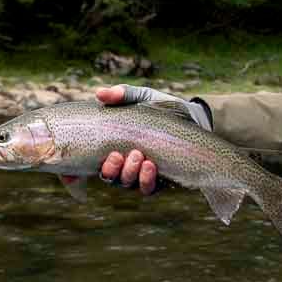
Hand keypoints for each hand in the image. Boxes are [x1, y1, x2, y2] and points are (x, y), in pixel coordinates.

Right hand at [95, 84, 212, 194]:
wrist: (192, 116)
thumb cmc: (161, 108)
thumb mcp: (142, 97)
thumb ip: (122, 94)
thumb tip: (99, 93)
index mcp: (115, 147)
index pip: (96, 165)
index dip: (89, 169)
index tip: (99, 158)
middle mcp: (126, 165)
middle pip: (110, 178)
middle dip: (112, 169)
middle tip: (118, 154)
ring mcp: (142, 174)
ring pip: (128, 184)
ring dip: (129, 173)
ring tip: (138, 155)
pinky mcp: (161, 181)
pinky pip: (149, 188)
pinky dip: (147, 179)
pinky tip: (151, 165)